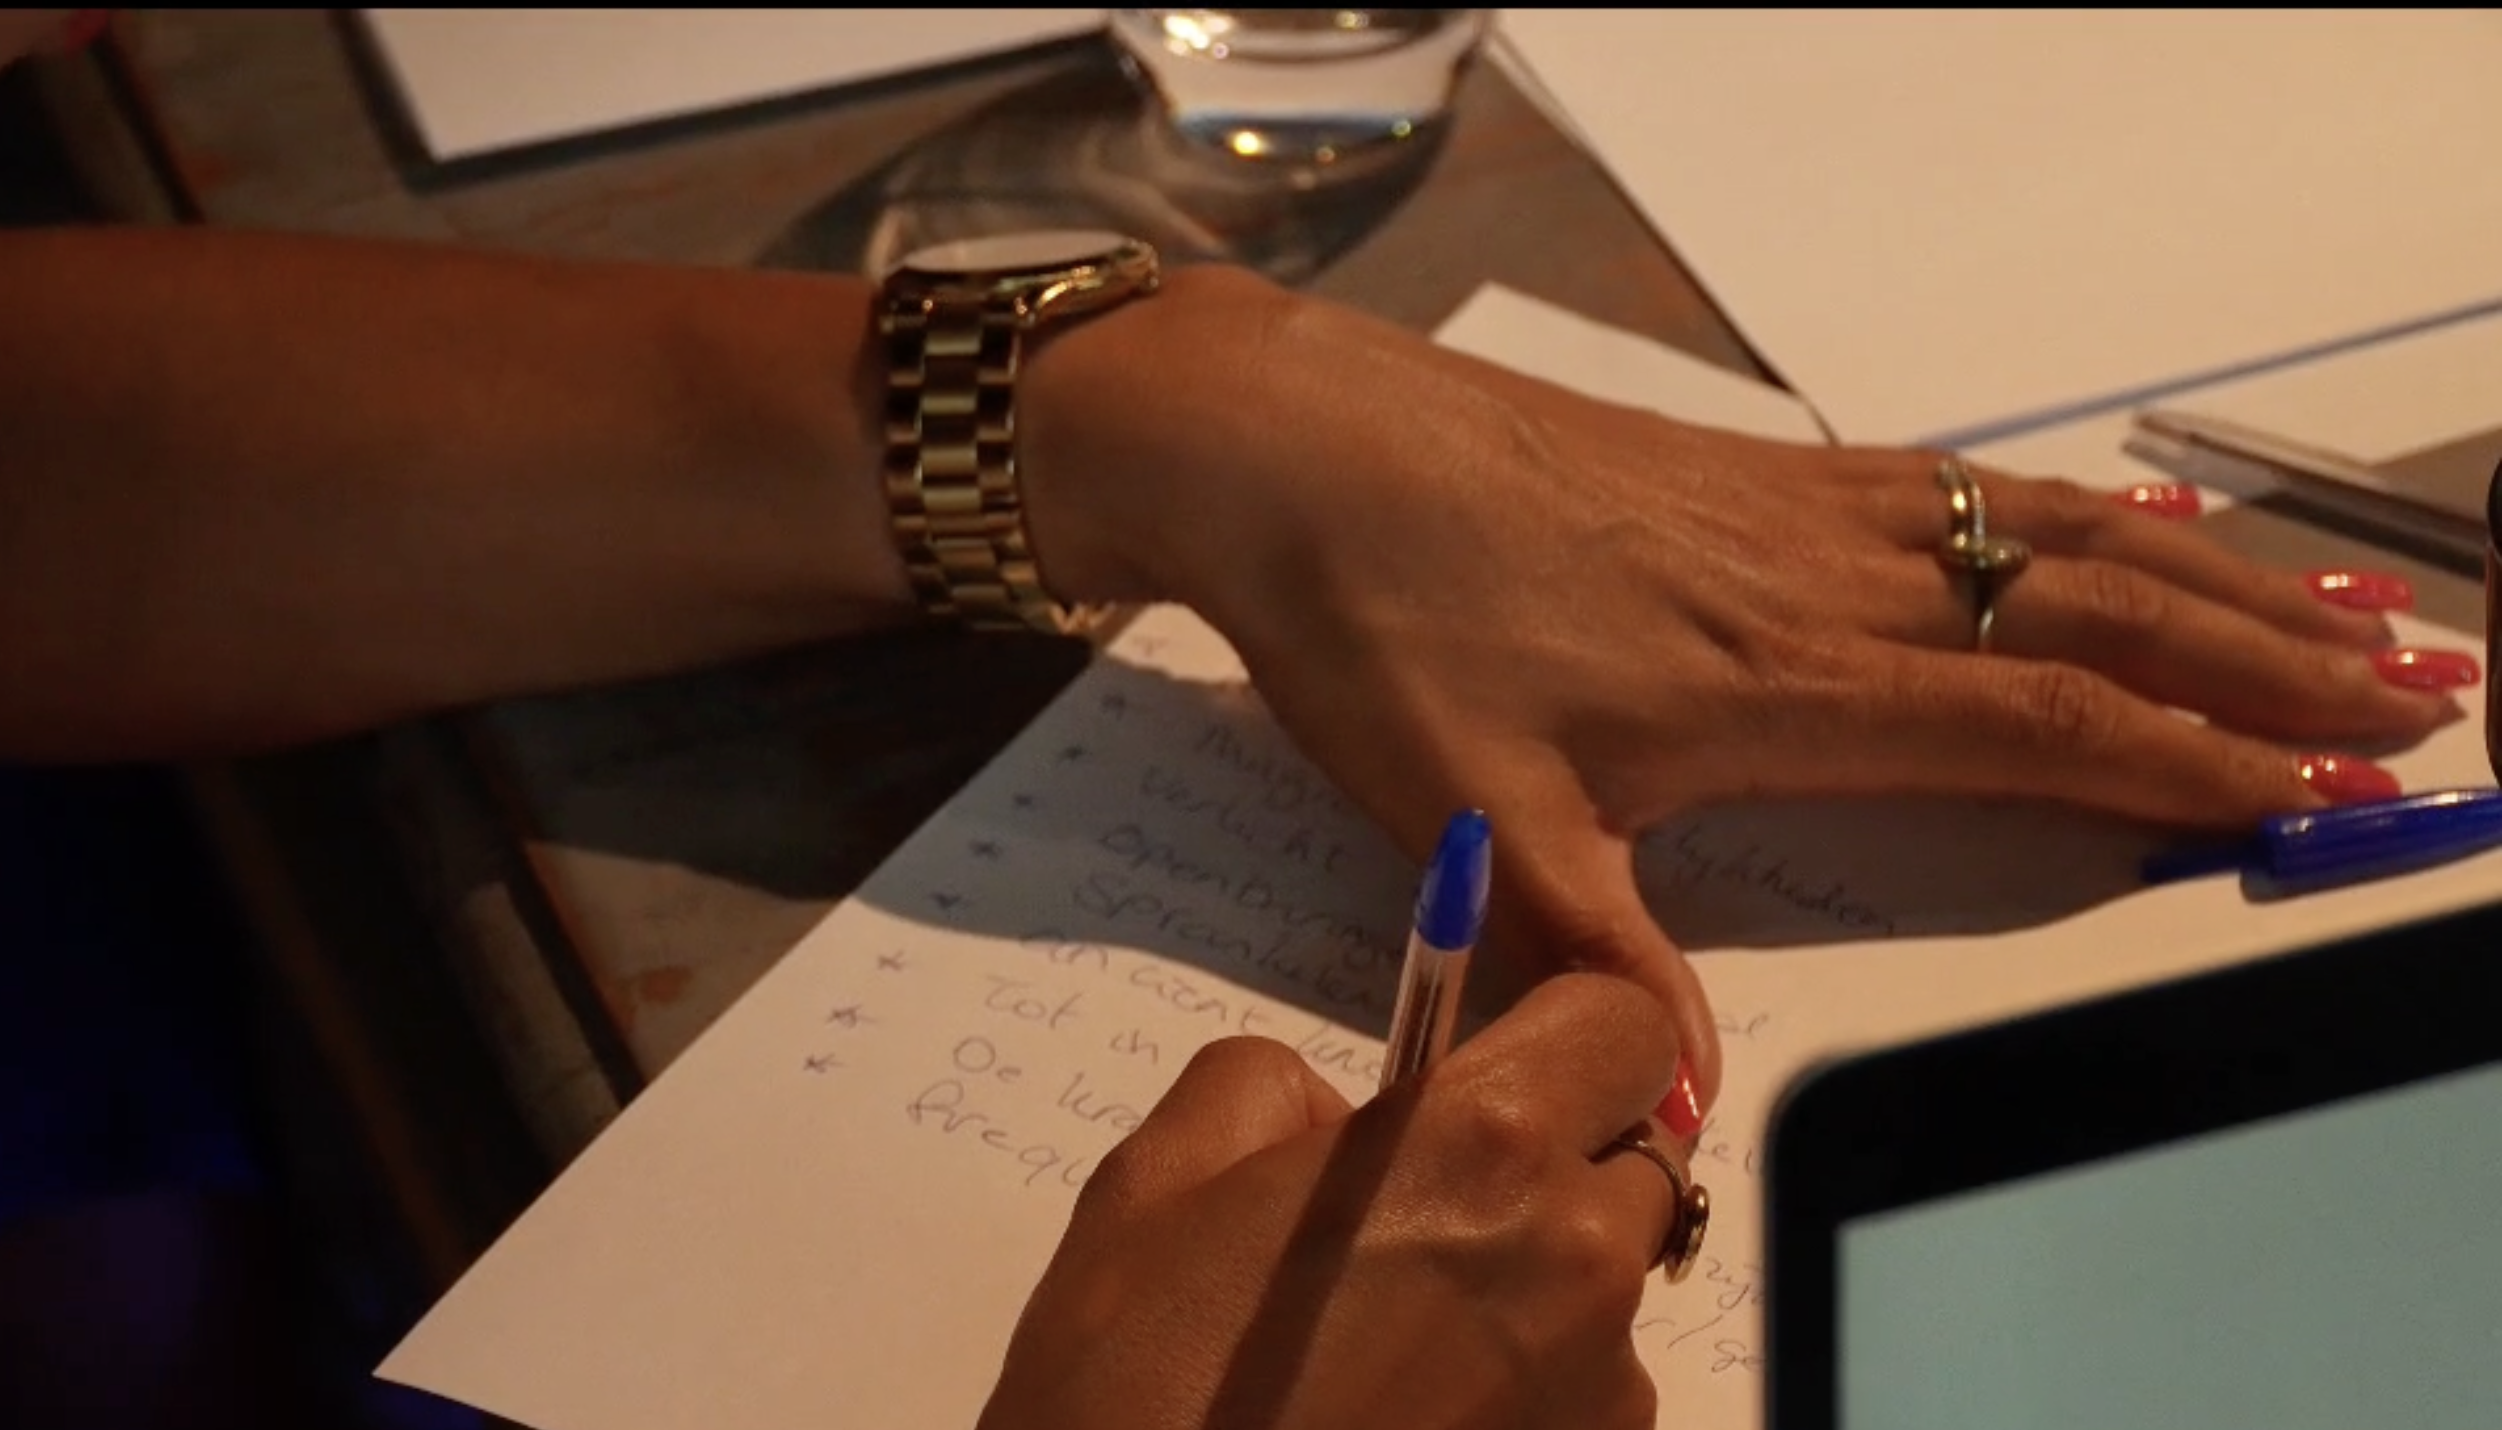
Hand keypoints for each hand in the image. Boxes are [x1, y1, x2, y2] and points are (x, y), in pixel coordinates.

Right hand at [983, 974, 1694, 1429]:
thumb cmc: (1139, 1385)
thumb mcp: (1156, 1182)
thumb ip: (1266, 1090)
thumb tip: (1334, 1110)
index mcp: (1480, 1148)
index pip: (1624, 1031)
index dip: (1569, 1037)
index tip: (1499, 1068)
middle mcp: (1574, 1260)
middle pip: (1633, 1163)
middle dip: (1549, 1167)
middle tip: (1419, 1215)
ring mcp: (1597, 1389)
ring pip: (1606, 1286)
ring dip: (1531, 1285)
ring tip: (1388, 1342)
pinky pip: (1585, 1392)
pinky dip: (1521, 1386)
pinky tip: (1407, 1411)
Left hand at [1025, 270, 2460, 1096]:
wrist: (1303, 444)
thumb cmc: (1382, 624)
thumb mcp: (1468, 810)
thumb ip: (1585, 945)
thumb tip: (1669, 1085)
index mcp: (1782, 681)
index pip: (2039, 724)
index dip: (2192, 760)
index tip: (2319, 791)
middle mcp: (1824, 582)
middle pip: (2091, 615)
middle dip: (2258, 663)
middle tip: (2405, 695)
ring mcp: (1798, 509)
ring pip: (2047, 536)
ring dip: (2201, 575)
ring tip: (2325, 606)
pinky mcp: (1754, 469)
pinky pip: (1962, 484)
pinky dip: (2076, 506)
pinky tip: (2119, 517)